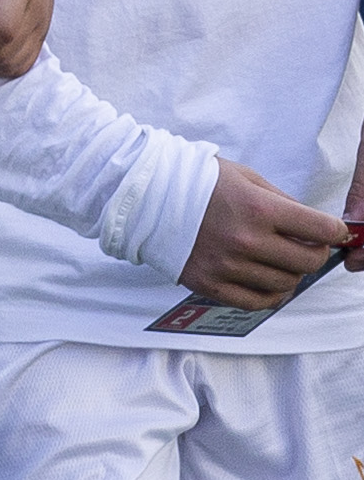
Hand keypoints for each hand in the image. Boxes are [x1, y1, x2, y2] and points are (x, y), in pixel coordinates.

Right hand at [182, 158, 351, 309]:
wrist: (143, 195)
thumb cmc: (195, 180)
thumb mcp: (244, 177)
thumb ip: (282, 201)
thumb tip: (316, 226)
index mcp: (257, 209)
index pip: (321, 229)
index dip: (335, 231)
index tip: (333, 231)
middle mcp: (245, 241)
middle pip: (309, 260)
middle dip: (316, 252)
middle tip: (306, 244)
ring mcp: (227, 266)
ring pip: (287, 283)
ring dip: (291, 272)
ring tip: (278, 259)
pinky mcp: (210, 284)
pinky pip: (258, 302)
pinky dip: (272, 295)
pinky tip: (268, 280)